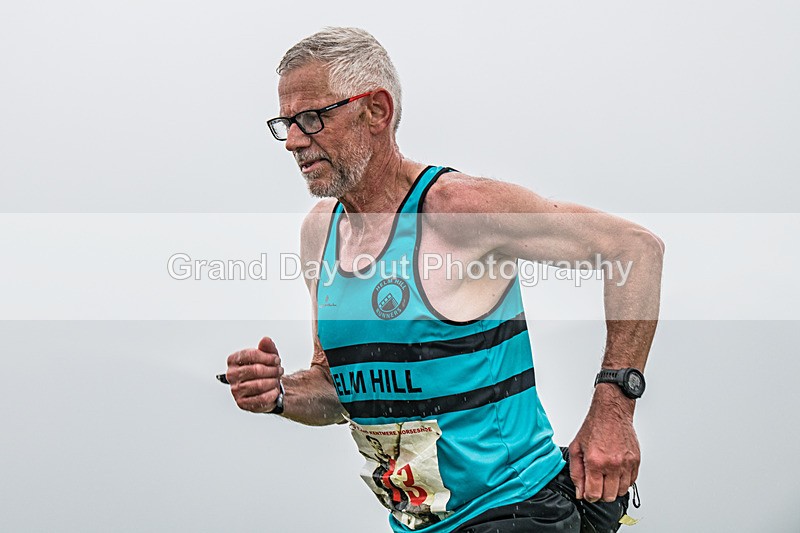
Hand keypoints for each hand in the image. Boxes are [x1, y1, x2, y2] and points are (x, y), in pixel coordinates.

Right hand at [225, 337, 284, 412]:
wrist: (268, 388)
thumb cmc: (266, 371)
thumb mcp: (268, 356)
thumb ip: (267, 347)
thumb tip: (266, 340)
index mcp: (234, 360)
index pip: (250, 355)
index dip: (267, 357)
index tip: (276, 359)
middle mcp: (231, 375)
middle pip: (255, 370)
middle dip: (272, 370)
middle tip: (279, 370)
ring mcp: (235, 390)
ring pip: (259, 384)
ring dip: (273, 382)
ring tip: (276, 380)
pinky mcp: (242, 403)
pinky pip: (261, 398)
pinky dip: (272, 394)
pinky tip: (274, 390)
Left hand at [568, 388, 639, 502]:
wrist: (611, 413)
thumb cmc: (594, 427)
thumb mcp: (576, 449)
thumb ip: (576, 473)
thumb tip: (580, 491)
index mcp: (596, 461)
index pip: (593, 494)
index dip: (588, 496)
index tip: (587, 492)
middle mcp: (613, 464)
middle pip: (608, 496)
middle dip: (600, 494)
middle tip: (596, 485)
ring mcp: (626, 463)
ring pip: (621, 491)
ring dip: (612, 489)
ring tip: (605, 478)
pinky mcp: (635, 461)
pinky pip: (631, 482)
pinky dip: (623, 482)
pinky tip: (615, 473)